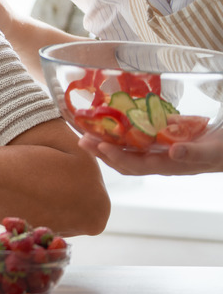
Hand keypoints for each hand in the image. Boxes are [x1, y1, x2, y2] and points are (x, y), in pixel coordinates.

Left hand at [79, 129, 222, 175]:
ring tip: (89, 135)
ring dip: (108, 146)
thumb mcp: (213, 151)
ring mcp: (161, 154)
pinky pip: (138, 143)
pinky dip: (122, 137)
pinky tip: (111, 127)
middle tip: (84, 140)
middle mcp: (162, 162)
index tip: (102, 145)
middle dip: (103, 153)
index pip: (138, 165)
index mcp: (171, 166)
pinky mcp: (163, 143)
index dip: (118, 157)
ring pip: (129, 153)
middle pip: (126, 162)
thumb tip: (174, 152)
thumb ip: (195, 153)